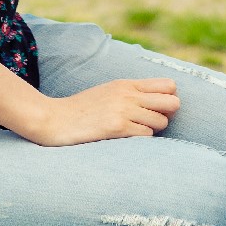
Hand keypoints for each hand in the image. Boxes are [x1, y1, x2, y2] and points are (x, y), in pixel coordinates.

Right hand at [18, 78, 178, 146]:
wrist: (53, 119)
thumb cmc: (80, 110)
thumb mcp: (107, 92)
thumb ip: (131, 94)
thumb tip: (160, 102)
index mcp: (126, 83)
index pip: (169, 85)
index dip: (168, 99)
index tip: (157, 109)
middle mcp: (128, 94)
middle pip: (172, 102)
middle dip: (166, 115)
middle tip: (151, 123)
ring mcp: (123, 110)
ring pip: (161, 122)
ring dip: (151, 131)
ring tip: (133, 133)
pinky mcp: (117, 128)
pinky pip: (146, 136)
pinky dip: (140, 141)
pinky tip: (124, 141)